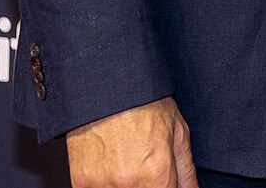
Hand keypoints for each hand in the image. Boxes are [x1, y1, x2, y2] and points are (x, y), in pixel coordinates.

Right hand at [66, 97, 197, 187]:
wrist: (108, 88)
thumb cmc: (145, 105)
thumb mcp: (178, 133)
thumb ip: (185, 172)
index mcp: (156, 173)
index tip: (165, 182)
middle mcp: (127, 183)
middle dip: (148, 185)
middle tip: (146, 168)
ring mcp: (100, 185)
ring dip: (127, 185)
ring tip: (130, 162)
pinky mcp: (80, 182)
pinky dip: (106, 184)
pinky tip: (113, 166)